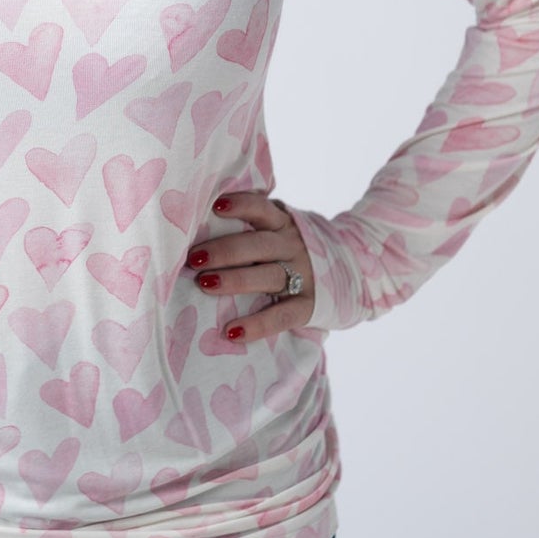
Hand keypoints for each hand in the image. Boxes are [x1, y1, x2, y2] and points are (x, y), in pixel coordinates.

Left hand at [185, 191, 315, 343]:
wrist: (345, 272)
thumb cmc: (286, 248)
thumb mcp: (277, 229)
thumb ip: (250, 223)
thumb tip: (198, 219)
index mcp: (282, 223)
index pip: (261, 209)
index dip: (241, 205)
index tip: (215, 207)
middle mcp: (292, 246)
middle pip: (257, 245)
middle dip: (224, 250)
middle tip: (193, 258)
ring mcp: (302, 275)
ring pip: (267, 276)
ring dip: (235, 280)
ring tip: (204, 284)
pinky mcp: (307, 306)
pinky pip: (281, 316)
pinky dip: (257, 325)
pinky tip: (231, 332)